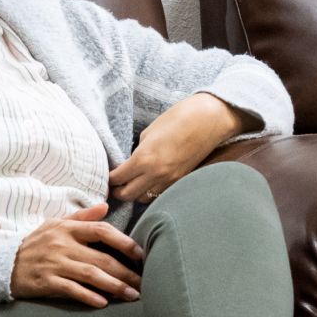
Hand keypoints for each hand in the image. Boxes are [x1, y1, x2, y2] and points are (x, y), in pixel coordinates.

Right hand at [12, 203, 144, 307]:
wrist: (2, 263)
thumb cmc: (36, 243)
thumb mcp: (55, 224)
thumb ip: (82, 216)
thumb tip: (106, 206)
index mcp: (67, 228)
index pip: (101, 231)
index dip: (124, 241)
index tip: (140, 254)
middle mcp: (62, 245)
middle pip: (101, 258)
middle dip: (126, 272)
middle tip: (144, 283)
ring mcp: (54, 264)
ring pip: (91, 275)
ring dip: (114, 286)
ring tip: (132, 295)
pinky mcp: (45, 282)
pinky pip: (71, 290)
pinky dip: (88, 296)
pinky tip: (104, 303)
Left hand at [108, 93, 245, 203]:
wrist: (209, 120)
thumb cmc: (178, 118)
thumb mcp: (149, 132)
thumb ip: (139, 151)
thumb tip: (133, 162)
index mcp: (143, 159)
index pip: (118, 178)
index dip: (109, 178)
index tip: (107, 175)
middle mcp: (155, 174)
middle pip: (128, 195)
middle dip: (119, 191)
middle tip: (115, 185)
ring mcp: (170, 180)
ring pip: (145, 198)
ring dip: (136, 193)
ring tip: (132, 184)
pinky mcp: (181, 180)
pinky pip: (160, 193)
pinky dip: (151, 191)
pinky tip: (150, 183)